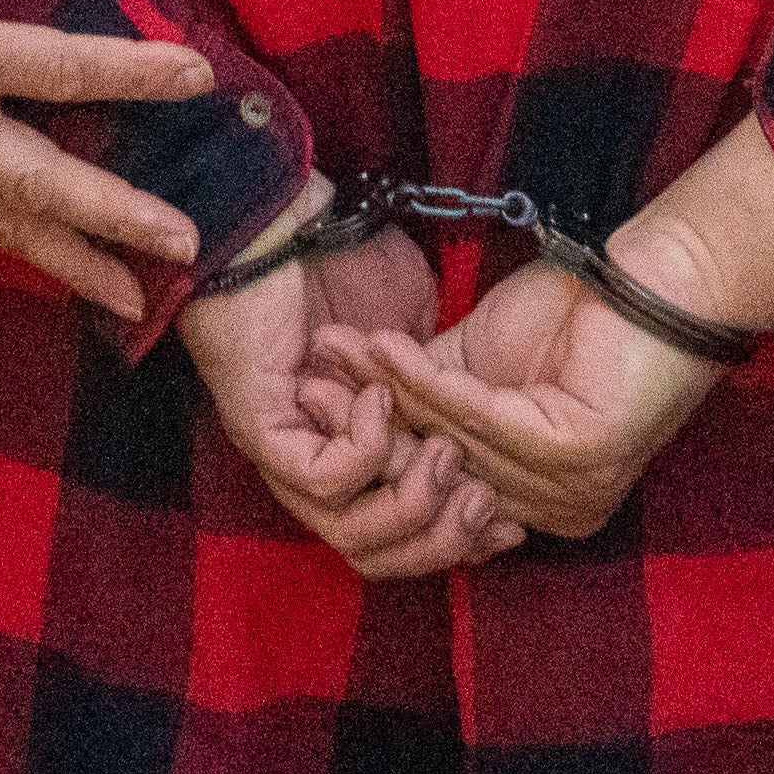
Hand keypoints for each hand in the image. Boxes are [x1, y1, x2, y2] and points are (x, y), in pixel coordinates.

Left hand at [179, 194, 509, 579]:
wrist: (285, 217)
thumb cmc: (347, 269)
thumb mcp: (419, 345)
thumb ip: (443, 397)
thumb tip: (485, 446)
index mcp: (348, 457)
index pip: (401, 537)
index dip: (457, 539)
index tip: (512, 515)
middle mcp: (311, 472)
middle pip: (377, 556)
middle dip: (443, 539)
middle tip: (487, 499)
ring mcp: (282, 458)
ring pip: (352, 535)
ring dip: (412, 501)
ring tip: (444, 449)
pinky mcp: (261, 432)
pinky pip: (324, 479)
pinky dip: (365, 449)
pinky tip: (383, 400)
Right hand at [322, 264, 718, 544]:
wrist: (661, 280)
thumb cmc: (579, 316)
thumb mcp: (481, 367)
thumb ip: (426, 398)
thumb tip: (342, 400)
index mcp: (536, 502)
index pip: (434, 485)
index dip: (371, 443)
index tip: (313, 398)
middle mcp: (557, 512)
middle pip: (434, 473)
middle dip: (367, 423)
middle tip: (309, 383)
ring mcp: (575, 492)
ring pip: (451, 443)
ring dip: (386, 396)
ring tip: (336, 353)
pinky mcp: (582, 455)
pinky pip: (483, 419)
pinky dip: (427, 383)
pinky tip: (386, 349)